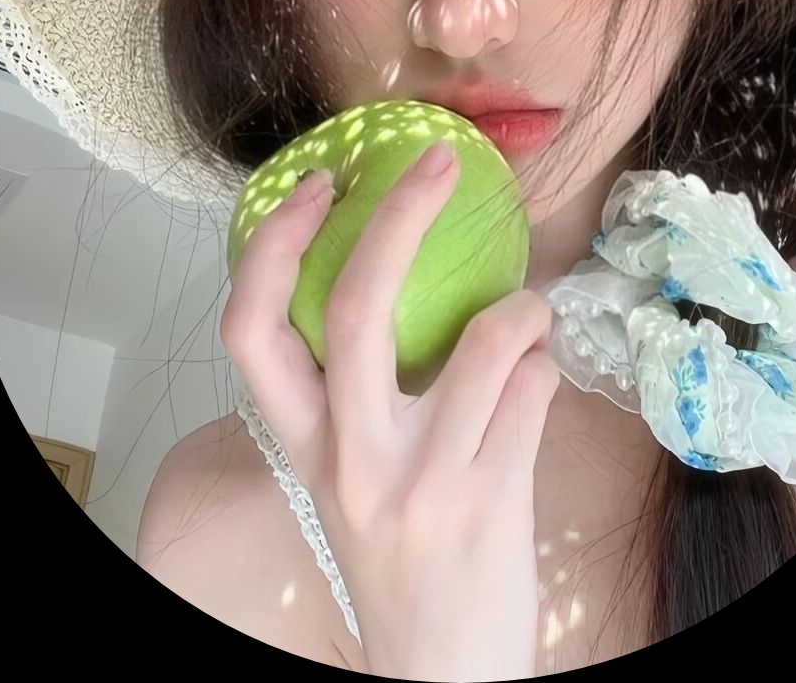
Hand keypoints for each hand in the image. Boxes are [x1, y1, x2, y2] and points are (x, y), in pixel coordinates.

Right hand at [221, 141, 559, 681]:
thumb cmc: (397, 556)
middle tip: (436, 163)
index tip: (315, 187)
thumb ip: (364, 394)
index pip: (251, 330)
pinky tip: (539, 382)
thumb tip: (420, 282)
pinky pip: (534, 388)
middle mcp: (351, 458)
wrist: (439, 672)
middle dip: (399, 217)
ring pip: (484, 339)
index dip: (274, 246)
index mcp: (304, 443)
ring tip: (526, 317)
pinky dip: (544, 365)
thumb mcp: (353, 477)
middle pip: (357, 309)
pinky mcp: (490, 501)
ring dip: (519, 309)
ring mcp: (422, 482)